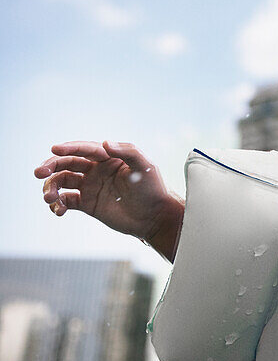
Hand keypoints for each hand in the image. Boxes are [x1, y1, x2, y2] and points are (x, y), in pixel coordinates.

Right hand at [35, 141, 182, 260]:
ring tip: (49, 198)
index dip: (69, 148)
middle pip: (67, 163)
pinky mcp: (87, 204)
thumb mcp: (146, 167)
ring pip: (62, 182)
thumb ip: (128, 152)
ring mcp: (90, 186)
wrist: (154, 217)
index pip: (85, 149)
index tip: (55, 149)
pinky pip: (66, 201)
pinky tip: (58, 210)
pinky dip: (57, 204)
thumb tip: (105, 142)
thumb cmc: (153, 189)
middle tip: (38, 172)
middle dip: (51, 166)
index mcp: (109, 158)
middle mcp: (96, 170)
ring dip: (51, 187)